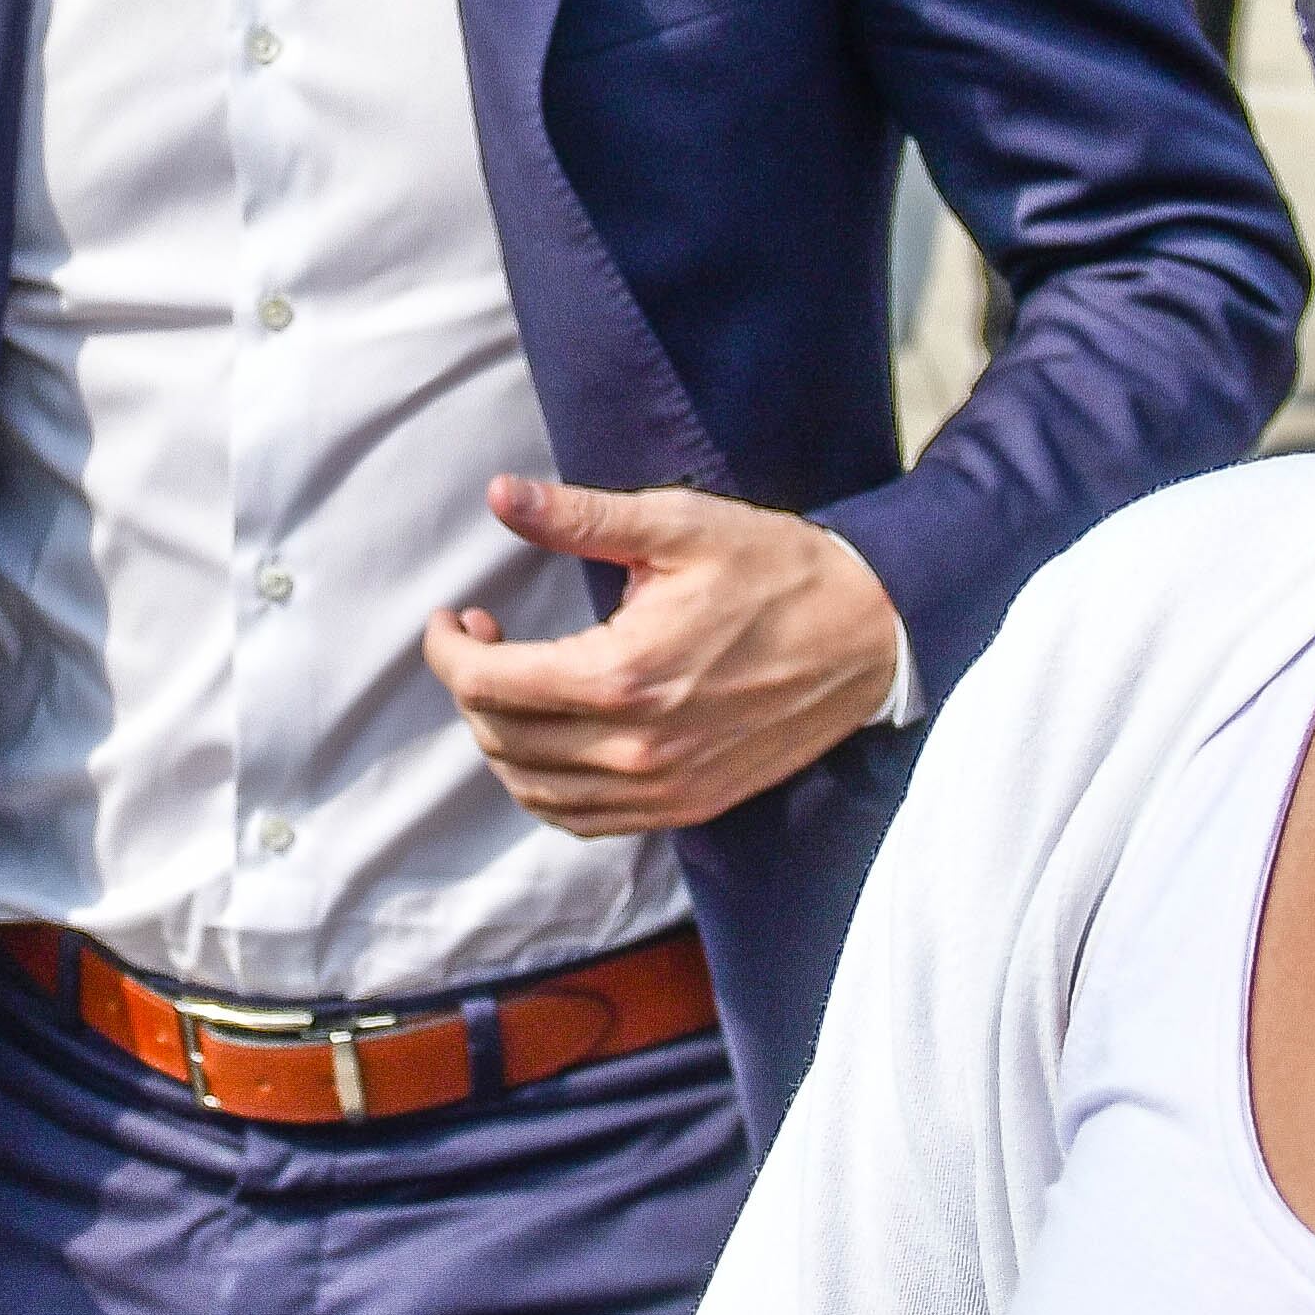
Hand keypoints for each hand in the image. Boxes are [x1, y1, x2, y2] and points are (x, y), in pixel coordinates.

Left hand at [422, 480, 902, 837]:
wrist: (868, 634)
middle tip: (483, 636)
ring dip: (501, 739)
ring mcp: (663, 788)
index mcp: (624, 676)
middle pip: (501, 739)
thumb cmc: (775, 569)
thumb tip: (499, 495)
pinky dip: (544, 788)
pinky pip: (584, 819)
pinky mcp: (687, 805)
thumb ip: (581, 518)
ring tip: (513, 682)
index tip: (451, 618)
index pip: (488, 685)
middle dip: (469, 686)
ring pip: (533, 790)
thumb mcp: (678, 525)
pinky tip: (549, 739)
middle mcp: (637, 748)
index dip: (447, 652)